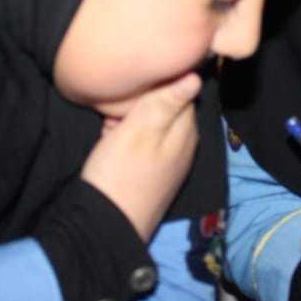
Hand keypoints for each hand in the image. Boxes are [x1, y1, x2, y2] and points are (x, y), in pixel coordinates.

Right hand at [80, 72, 200, 242]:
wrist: (105, 225)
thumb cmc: (119, 171)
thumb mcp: (141, 128)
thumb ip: (167, 101)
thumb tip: (196, 75)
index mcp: (187, 130)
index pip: (180, 89)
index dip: (154, 85)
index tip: (132, 92)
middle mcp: (185, 145)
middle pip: (165, 107)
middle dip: (139, 105)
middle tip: (115, 115)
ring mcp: (170, 162)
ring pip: (151, 125)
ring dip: (129, 122)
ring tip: (110, 130)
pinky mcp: (154, 174)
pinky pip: (143, 145)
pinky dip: (126, 140)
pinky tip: (111, 145)